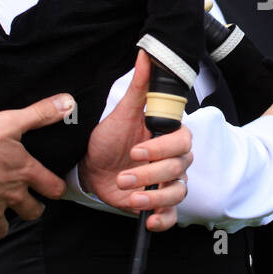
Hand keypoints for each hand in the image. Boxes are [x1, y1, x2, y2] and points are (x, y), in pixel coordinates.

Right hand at [0, 95, 70, 237]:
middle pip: (32, 212)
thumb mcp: (9, 123)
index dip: (57, 188)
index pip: (53, 188)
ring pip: (4, 226)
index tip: (57, 188)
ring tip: (1, 216)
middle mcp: (12, 195)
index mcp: (24, 173)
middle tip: (31, 203)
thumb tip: (68, 102)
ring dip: (4, 223)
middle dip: (33, 209)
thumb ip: (39, 114)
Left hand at [79, 52, 190, 230]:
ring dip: (154, 196)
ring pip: (178, 191)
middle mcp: (172, 159)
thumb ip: (139, 86)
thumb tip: (146, 53)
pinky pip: (171, 215)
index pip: (183, 141)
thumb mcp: (121, 112)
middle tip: (125, 174)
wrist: (89, 168)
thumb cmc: (107, 138)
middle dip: (152, 173)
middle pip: (180, 168)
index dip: (162, 149)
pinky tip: (147, 220)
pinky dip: (162, 220)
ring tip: (130, 195)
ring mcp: (166, 182)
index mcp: (167, 136)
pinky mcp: (157, 202)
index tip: (137, 151)